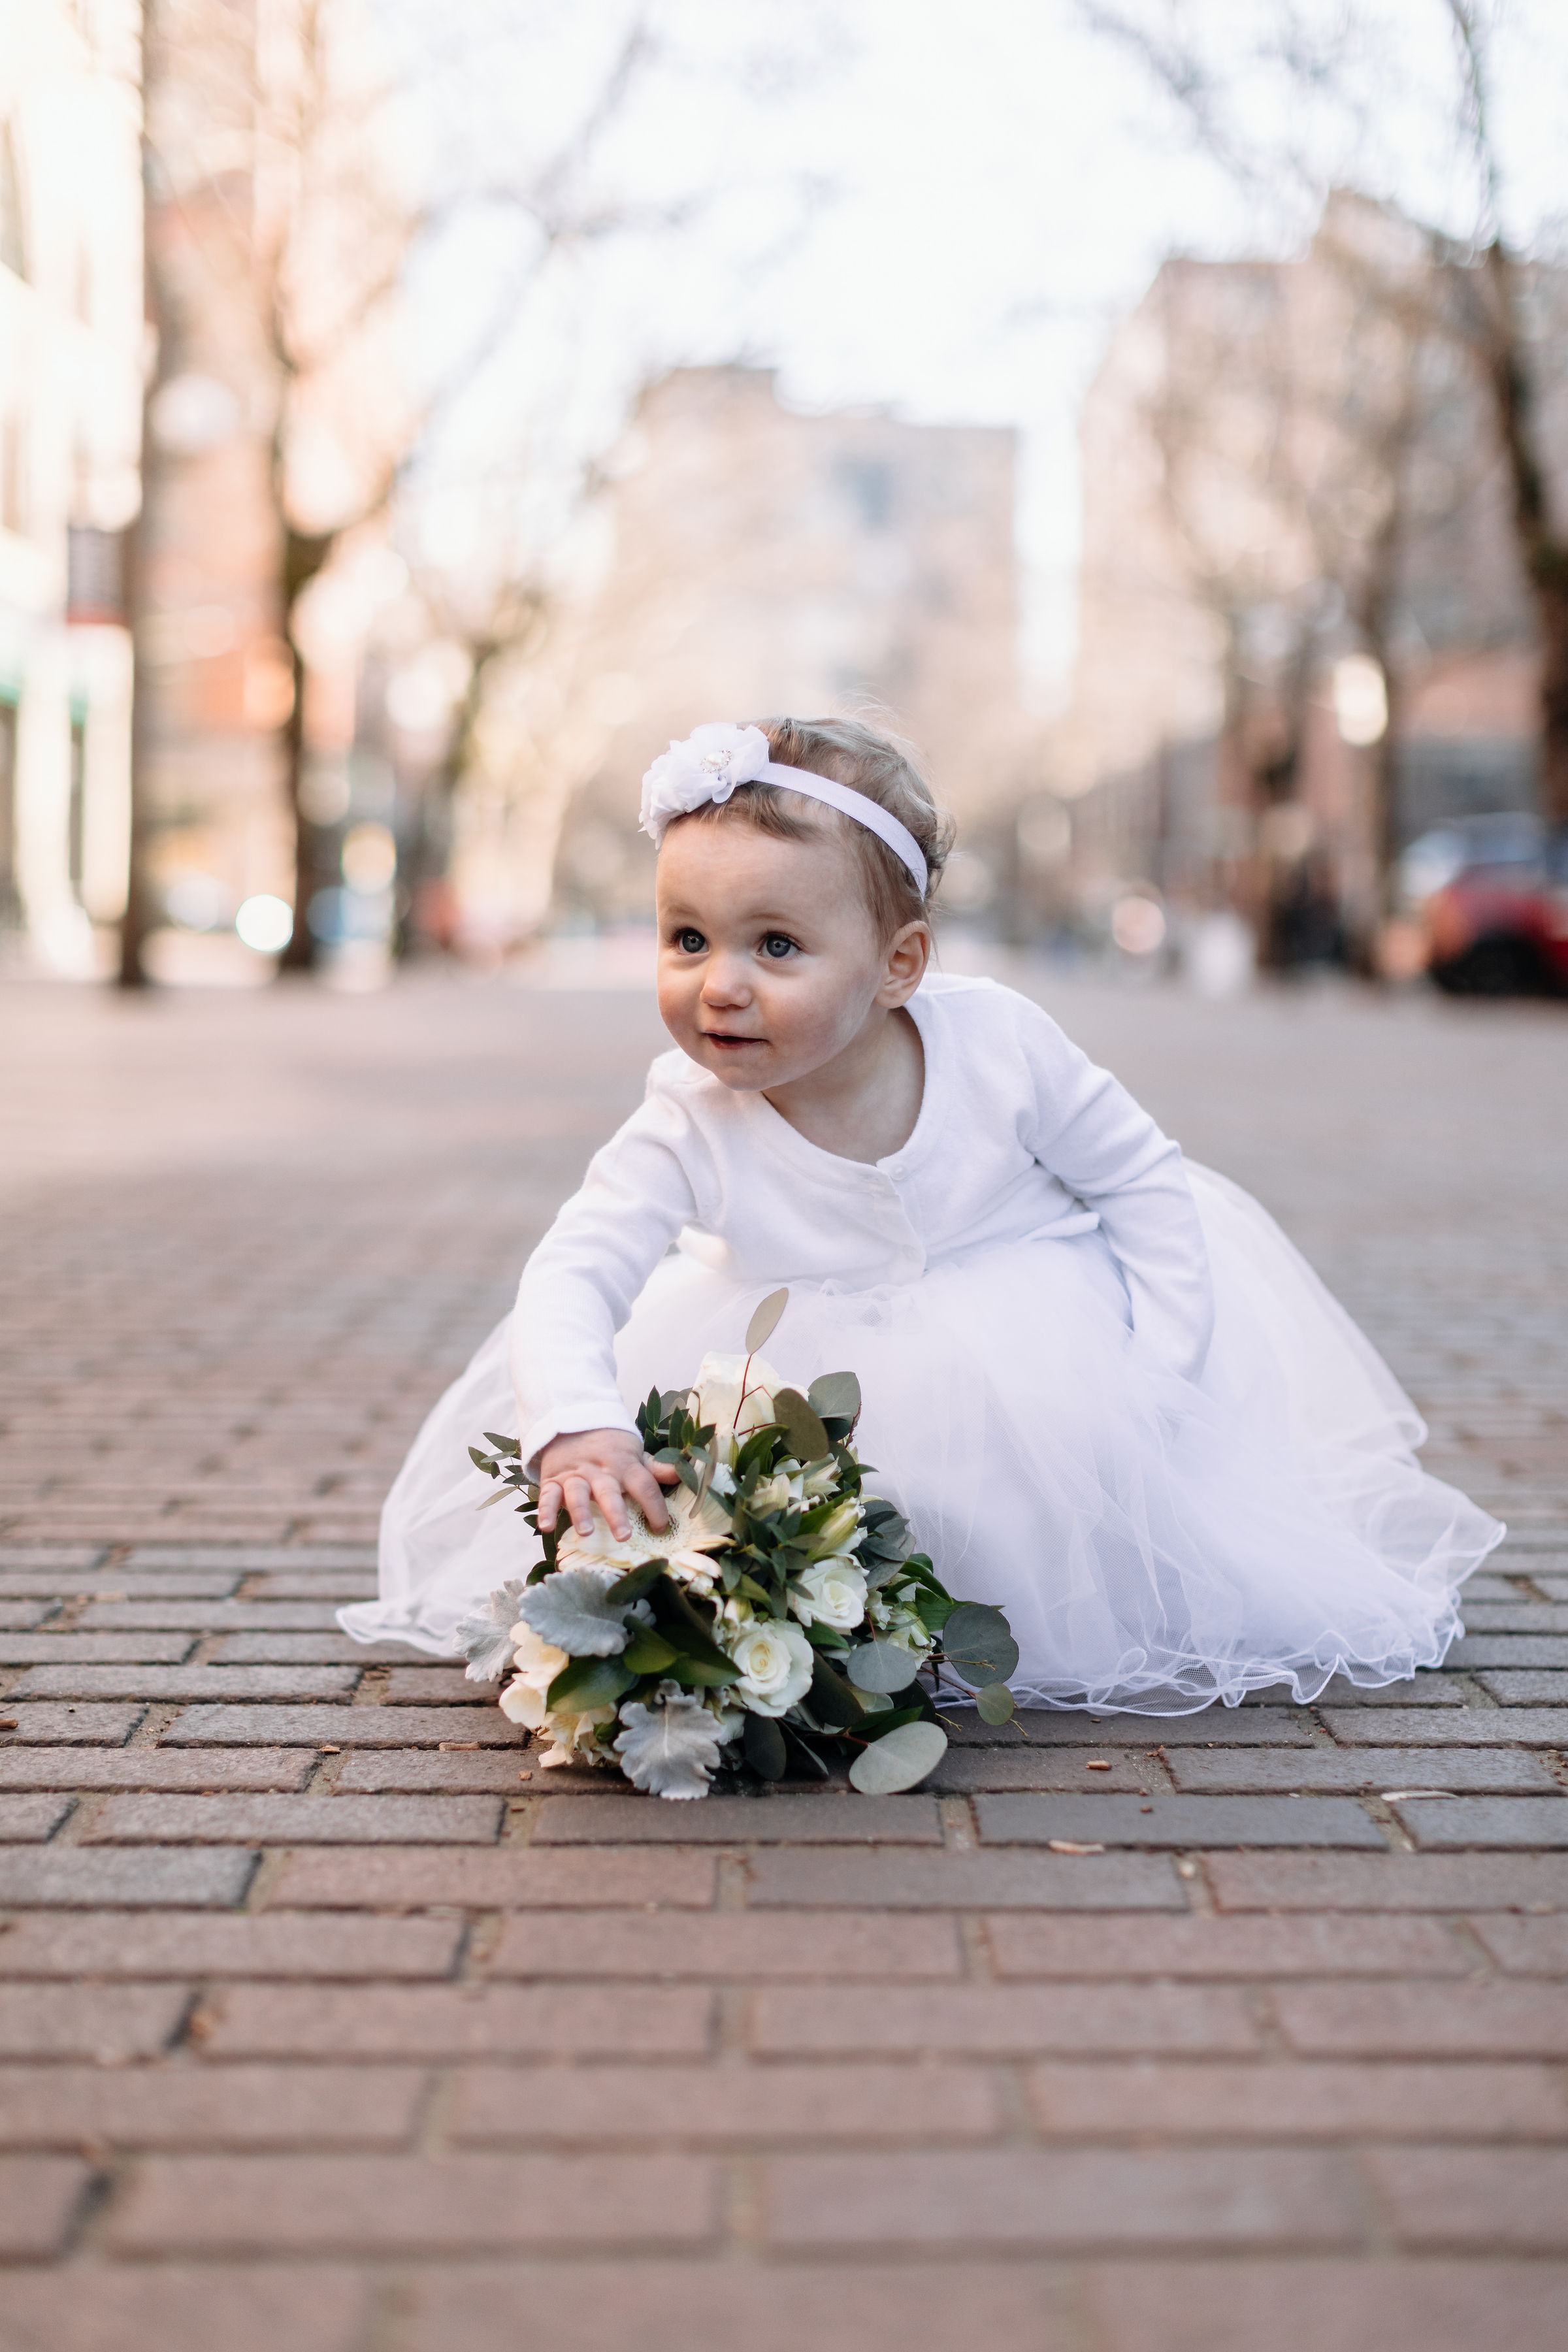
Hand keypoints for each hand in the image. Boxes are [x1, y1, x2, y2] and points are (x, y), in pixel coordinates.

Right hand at [537, 1428, 679, 1540]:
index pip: (644, 1486)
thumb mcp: (635, 1455)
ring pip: (578, 1494)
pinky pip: (548, 1495)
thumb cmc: (610, 1448)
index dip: (654, 1506)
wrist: (573, 1423)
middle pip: (610, 1492)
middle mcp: (600, 1471)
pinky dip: (546, 1510)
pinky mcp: (553, 1480)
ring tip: (586, 1532)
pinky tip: (546, 1526)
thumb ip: (656, 1469)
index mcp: (625, 1465)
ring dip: (581, 1512)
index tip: (661, 1527)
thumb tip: (684, 1473)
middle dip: (616, 1513)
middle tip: (624, 1535)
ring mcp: (575, 1475)